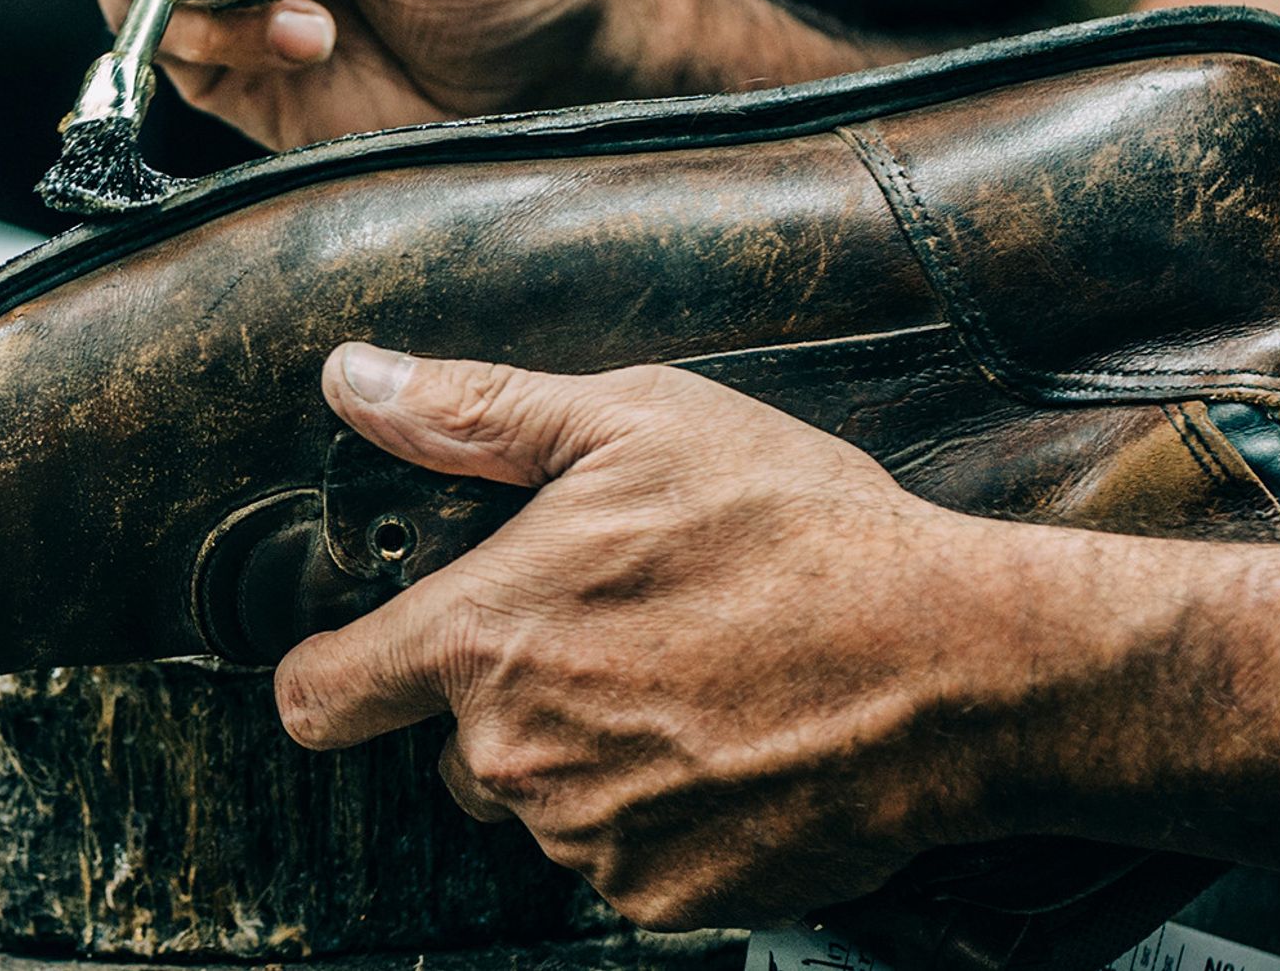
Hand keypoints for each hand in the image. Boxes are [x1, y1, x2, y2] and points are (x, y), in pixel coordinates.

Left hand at [274, 344, 1136, 929]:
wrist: (956, 665)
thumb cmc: (798, 532)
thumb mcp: (634, 423)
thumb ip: (474, 413)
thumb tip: (352, 380)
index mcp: (484, 638)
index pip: (323, 695)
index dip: (333, 675)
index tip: (364, 664)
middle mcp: (516, 756)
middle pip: (455, 747)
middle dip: (509, 700)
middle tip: (618, 634)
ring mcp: (590, 839)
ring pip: (545, 801)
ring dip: (589, 756)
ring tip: (693, 680)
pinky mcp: (664, 898)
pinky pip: (623, 857)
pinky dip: (661, 814)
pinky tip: (730, 746)